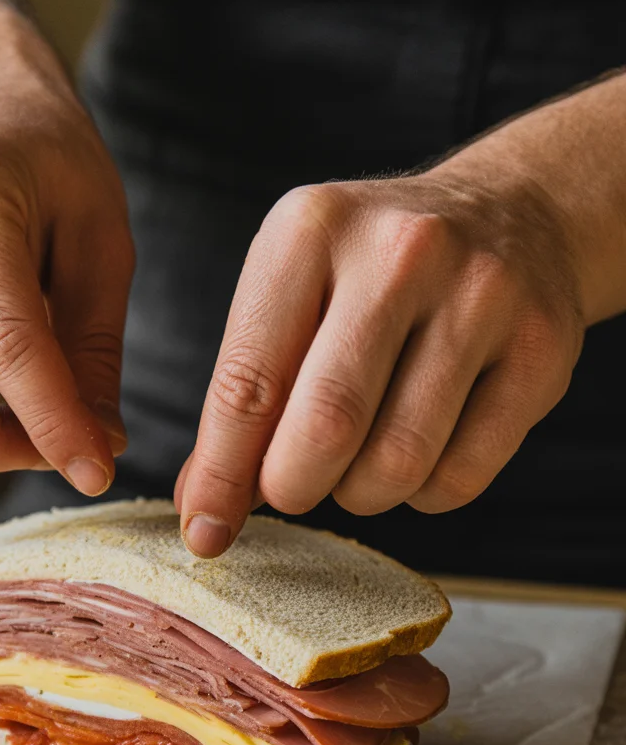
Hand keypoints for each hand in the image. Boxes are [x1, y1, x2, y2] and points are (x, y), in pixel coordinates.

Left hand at [176, 173, 583, 555]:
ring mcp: (482, 297)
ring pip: (397, 463)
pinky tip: (419, 452)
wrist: (512, 214)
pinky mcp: (541, 350)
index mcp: (312, 230)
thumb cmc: (375, 273)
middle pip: (325, 427)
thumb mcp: (293, 294)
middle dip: (294, 487)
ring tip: (358, 460)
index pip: (247, 382)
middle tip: (292, 487)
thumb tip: (203, 508)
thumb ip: (245, 395)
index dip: (220, 474)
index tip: (205, 530)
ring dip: (361, 493)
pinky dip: (422, 493)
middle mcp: (401, 253)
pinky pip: (460, 477)